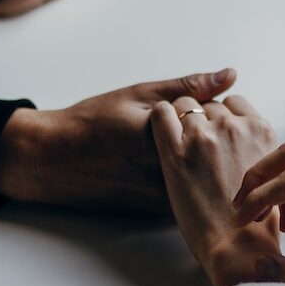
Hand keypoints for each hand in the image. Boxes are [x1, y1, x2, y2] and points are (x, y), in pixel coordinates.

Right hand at [0, 69, 236, 211]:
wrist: (54, 162)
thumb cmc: (93, 123)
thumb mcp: (140, 95)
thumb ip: (188, 87)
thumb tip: (230, 75)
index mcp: (168, 139)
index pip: (220, 123)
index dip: (212, 112)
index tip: (192, 108)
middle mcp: (171, 174)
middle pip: (218, 153)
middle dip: (213, 138)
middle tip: (185, 127)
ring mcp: (167, 196)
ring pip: (207, 175)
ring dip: (205, 161)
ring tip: (162, 148)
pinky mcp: (161, 210)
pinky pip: (192, 192)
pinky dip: (191, 179)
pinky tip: (163, 166)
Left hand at [150, 95, 279, 285]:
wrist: (237, 246)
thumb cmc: (256, 221)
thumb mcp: (272, 175)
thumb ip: (259, 150)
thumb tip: (247, 145)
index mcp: (261, 131)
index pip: (235, 103)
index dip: (222, 116)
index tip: (216, 132)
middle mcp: (234, 127)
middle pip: (209, 105)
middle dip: (201, 120)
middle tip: (196, 146)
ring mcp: (204, 136)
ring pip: (184, 105)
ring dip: (180, 120)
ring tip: (178, 145)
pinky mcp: (175, 151)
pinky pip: (161, 113)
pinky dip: (160, 119)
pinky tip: (161, 135)